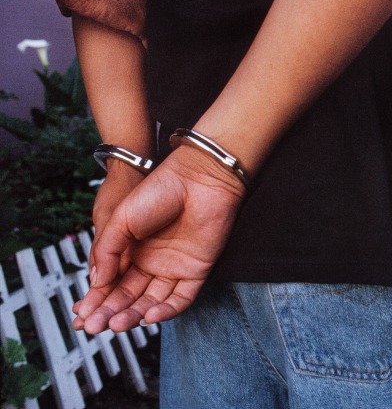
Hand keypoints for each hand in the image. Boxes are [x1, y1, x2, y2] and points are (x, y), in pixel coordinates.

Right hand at [72, 145, 246, 333]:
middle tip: (93, 326)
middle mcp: (153, 260)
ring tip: (115, 324)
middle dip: (109, 312)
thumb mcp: (119, 219)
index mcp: (132, 249)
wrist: (197, 178)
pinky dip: (165, 311)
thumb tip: (96, 283)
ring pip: (151, 301)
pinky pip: (181, 298)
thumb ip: (106, 251)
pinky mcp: (196, 270)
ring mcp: (174, 267)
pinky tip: (147, 316)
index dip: (96, 299)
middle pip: (128, 295)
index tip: (81, 314)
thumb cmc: (160, 190)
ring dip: (132, 315)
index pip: (111, 282)